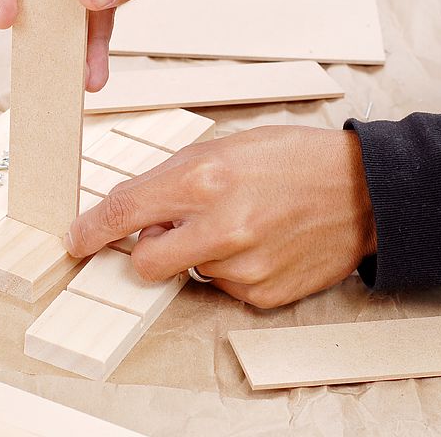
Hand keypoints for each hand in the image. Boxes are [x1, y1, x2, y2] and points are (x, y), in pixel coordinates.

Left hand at [65, 126, 376, 308]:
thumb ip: (174, 178)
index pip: (126, 212)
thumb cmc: (295, 160)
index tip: (77, 239)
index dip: (93, 229)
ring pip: (189, 272)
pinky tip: (261, 244)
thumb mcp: (227, 146)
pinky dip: (231, 270)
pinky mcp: (264, 293)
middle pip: (145, 262)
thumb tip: (134, 208)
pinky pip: (223, 288)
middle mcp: (222, 228)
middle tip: (171, 231)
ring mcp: (244, 267)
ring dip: (201, 253)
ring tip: (243, 224)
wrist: (363, 192)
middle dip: (147, 250)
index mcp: (205, 180)